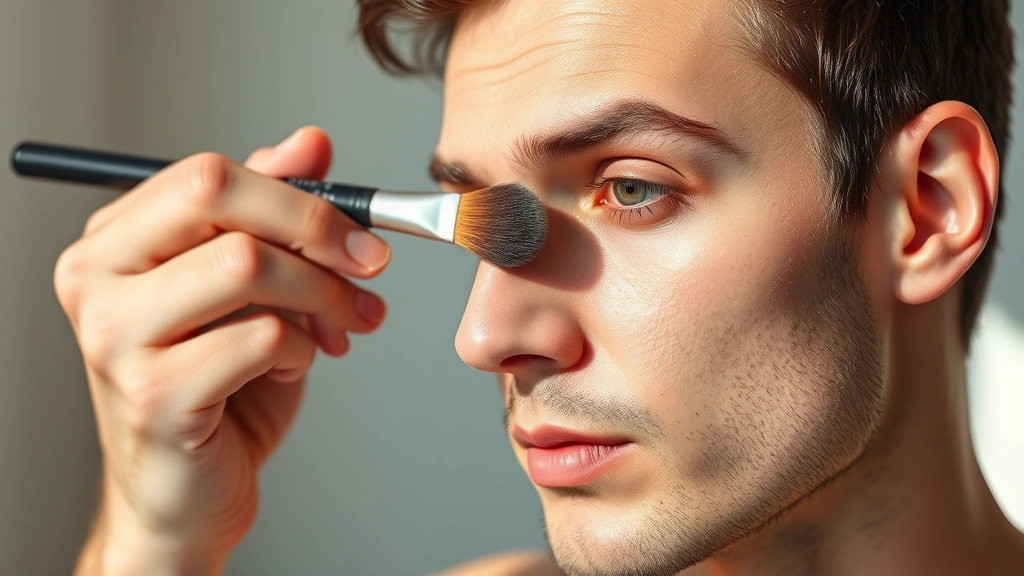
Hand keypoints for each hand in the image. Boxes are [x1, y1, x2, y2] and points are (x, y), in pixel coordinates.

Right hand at [61, 127, 389, 574]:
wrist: (189, 493)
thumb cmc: (220, 386)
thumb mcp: (251, 289)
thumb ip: (272, 212)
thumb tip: (311, 142)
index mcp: (115, 240)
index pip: (207, 172)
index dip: (300, 193)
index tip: (360, 230)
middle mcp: (97, 278)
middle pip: (217, 196)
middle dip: (316, 228)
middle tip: (369, 265)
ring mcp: (115, 337)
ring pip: (249, 265)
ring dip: (321, 296)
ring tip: (342, 326)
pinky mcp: (154, 395)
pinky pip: (262, 338)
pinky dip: (301, 349)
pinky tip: (294, 365)